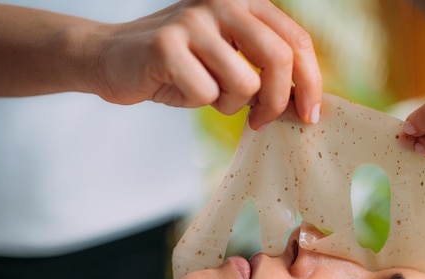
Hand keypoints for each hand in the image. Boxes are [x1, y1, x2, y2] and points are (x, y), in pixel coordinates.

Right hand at [95, 0, 321, 128]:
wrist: (112, 58)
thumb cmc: (180, 67)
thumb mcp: (231, 62)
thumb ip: (267, 74)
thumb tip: (307, 107)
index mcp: (246, 2)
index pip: (297, 40)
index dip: (311, 82)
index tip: (310, 115)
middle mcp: (223, 2)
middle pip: (279, 58)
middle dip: (278, 102)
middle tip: (262, 121)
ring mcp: (194, 20)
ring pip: (244, 82)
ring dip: (230, 104)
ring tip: (207, 94)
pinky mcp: (167, 44)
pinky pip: (206, 93)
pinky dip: (197, 102)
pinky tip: (179, 88)